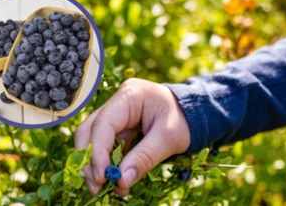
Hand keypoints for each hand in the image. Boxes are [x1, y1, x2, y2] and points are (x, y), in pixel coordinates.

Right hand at [74, 78, 189, 195]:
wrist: (195, 114)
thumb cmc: (185, 120)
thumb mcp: (169, 138)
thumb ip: (145, 158)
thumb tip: (120, 181)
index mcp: (130, 95)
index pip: (103, 124)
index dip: (97, 152)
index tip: (100, 178)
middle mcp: (118, 103)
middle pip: (90, 130)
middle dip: (90, 160)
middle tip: (96, 187)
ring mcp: (117, 114)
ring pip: (94, 140)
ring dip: (96, 165)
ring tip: (105, 188)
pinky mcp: (120, 128)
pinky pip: (107, 147)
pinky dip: (109, 165)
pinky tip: (116, 181)